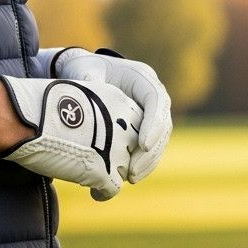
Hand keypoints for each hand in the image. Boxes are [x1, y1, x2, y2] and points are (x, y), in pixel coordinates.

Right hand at [0, 75, 143, 200]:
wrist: (27, 119)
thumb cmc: (40, 105)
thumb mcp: (76, 97)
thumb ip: (92, 111)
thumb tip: (89, 125)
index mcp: (118, 102)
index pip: (135, 124)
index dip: (122, 137)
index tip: (107, 143)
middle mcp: (123, 125)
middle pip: (133, 149)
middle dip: (122, 158)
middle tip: (103, 164)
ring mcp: (116, 150)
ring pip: (126, 171)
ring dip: (113, 176)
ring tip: (96, 179)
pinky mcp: (104, 172)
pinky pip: (112, 190)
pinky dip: (103, 193)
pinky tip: (94, 194)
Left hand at [37, 46, 171, 182]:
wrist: (87, 74)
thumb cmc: (85, 70)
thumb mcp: (84, 69)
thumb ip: (88, 77)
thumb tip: (88, 85)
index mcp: (142, 78)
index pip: (156, 100)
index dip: (153, 124)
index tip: (142, 145)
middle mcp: (152, 96)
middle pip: (162, 125)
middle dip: (151, 151)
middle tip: (133, 172)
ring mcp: (151, 114)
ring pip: (159, 141)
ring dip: (148, 162)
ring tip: (131, 178)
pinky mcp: (144, 129)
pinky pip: (150, 148)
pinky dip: (142, 163)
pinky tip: (128, 178)